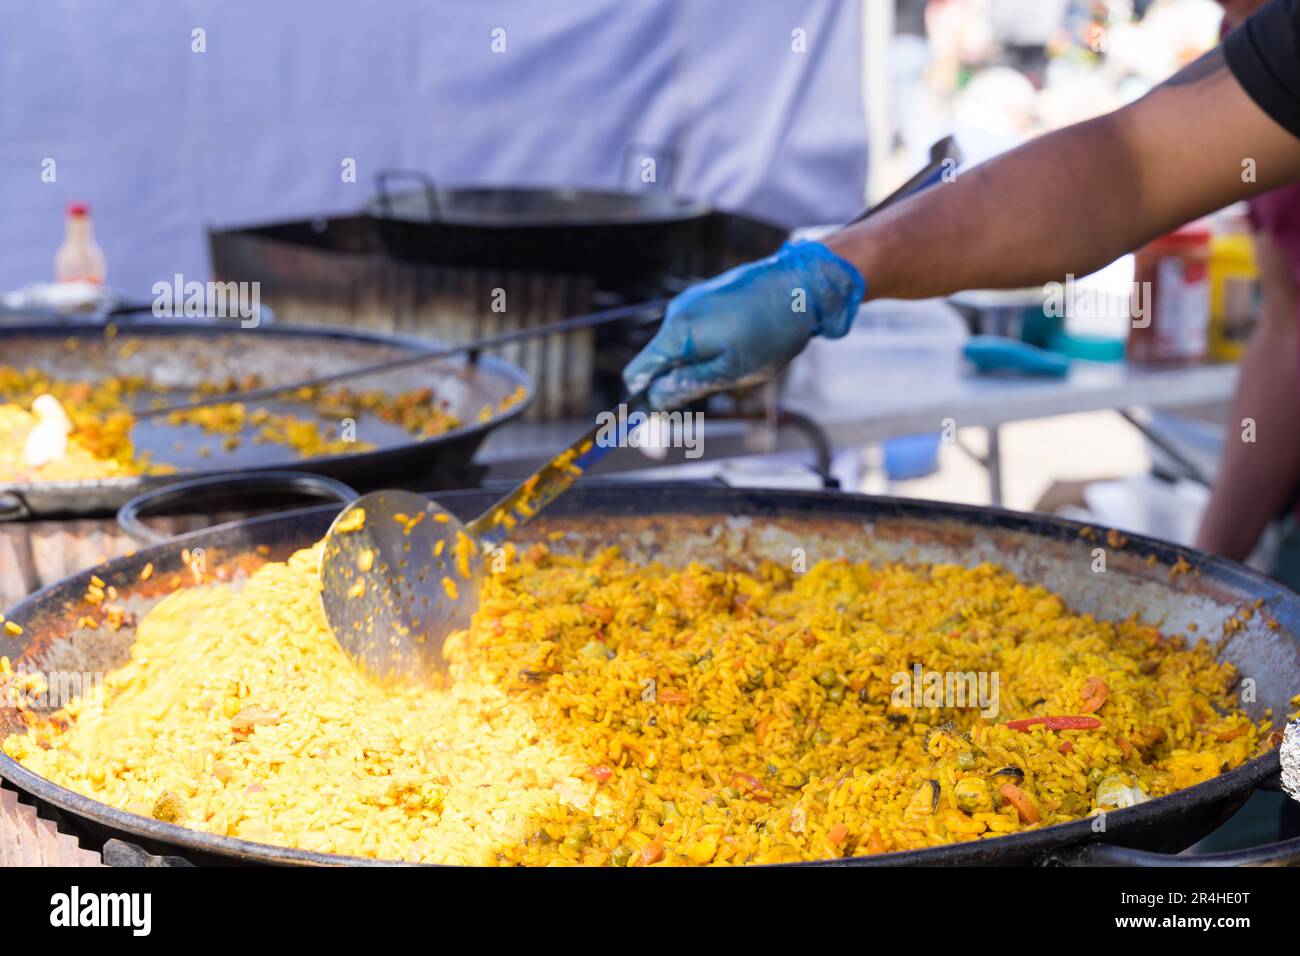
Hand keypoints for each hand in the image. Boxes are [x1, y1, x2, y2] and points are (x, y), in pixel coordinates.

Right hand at [623, 241, 864, 409]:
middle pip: (657, 363)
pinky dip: (705, 351)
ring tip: (733, 371)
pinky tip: (736, 351)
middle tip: (709, 403)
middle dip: (675, 387)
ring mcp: (690, 303)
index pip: (637, 375)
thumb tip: (654, 402)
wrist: (803, 285)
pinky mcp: (706, 298)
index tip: (663, 422)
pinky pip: (692, 333)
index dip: (644, 402)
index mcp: (676, 333)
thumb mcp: (730, 371)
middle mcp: (675, 313)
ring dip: (694, 369)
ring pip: (677, 349)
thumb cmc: (770, 331)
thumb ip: (687, 387)